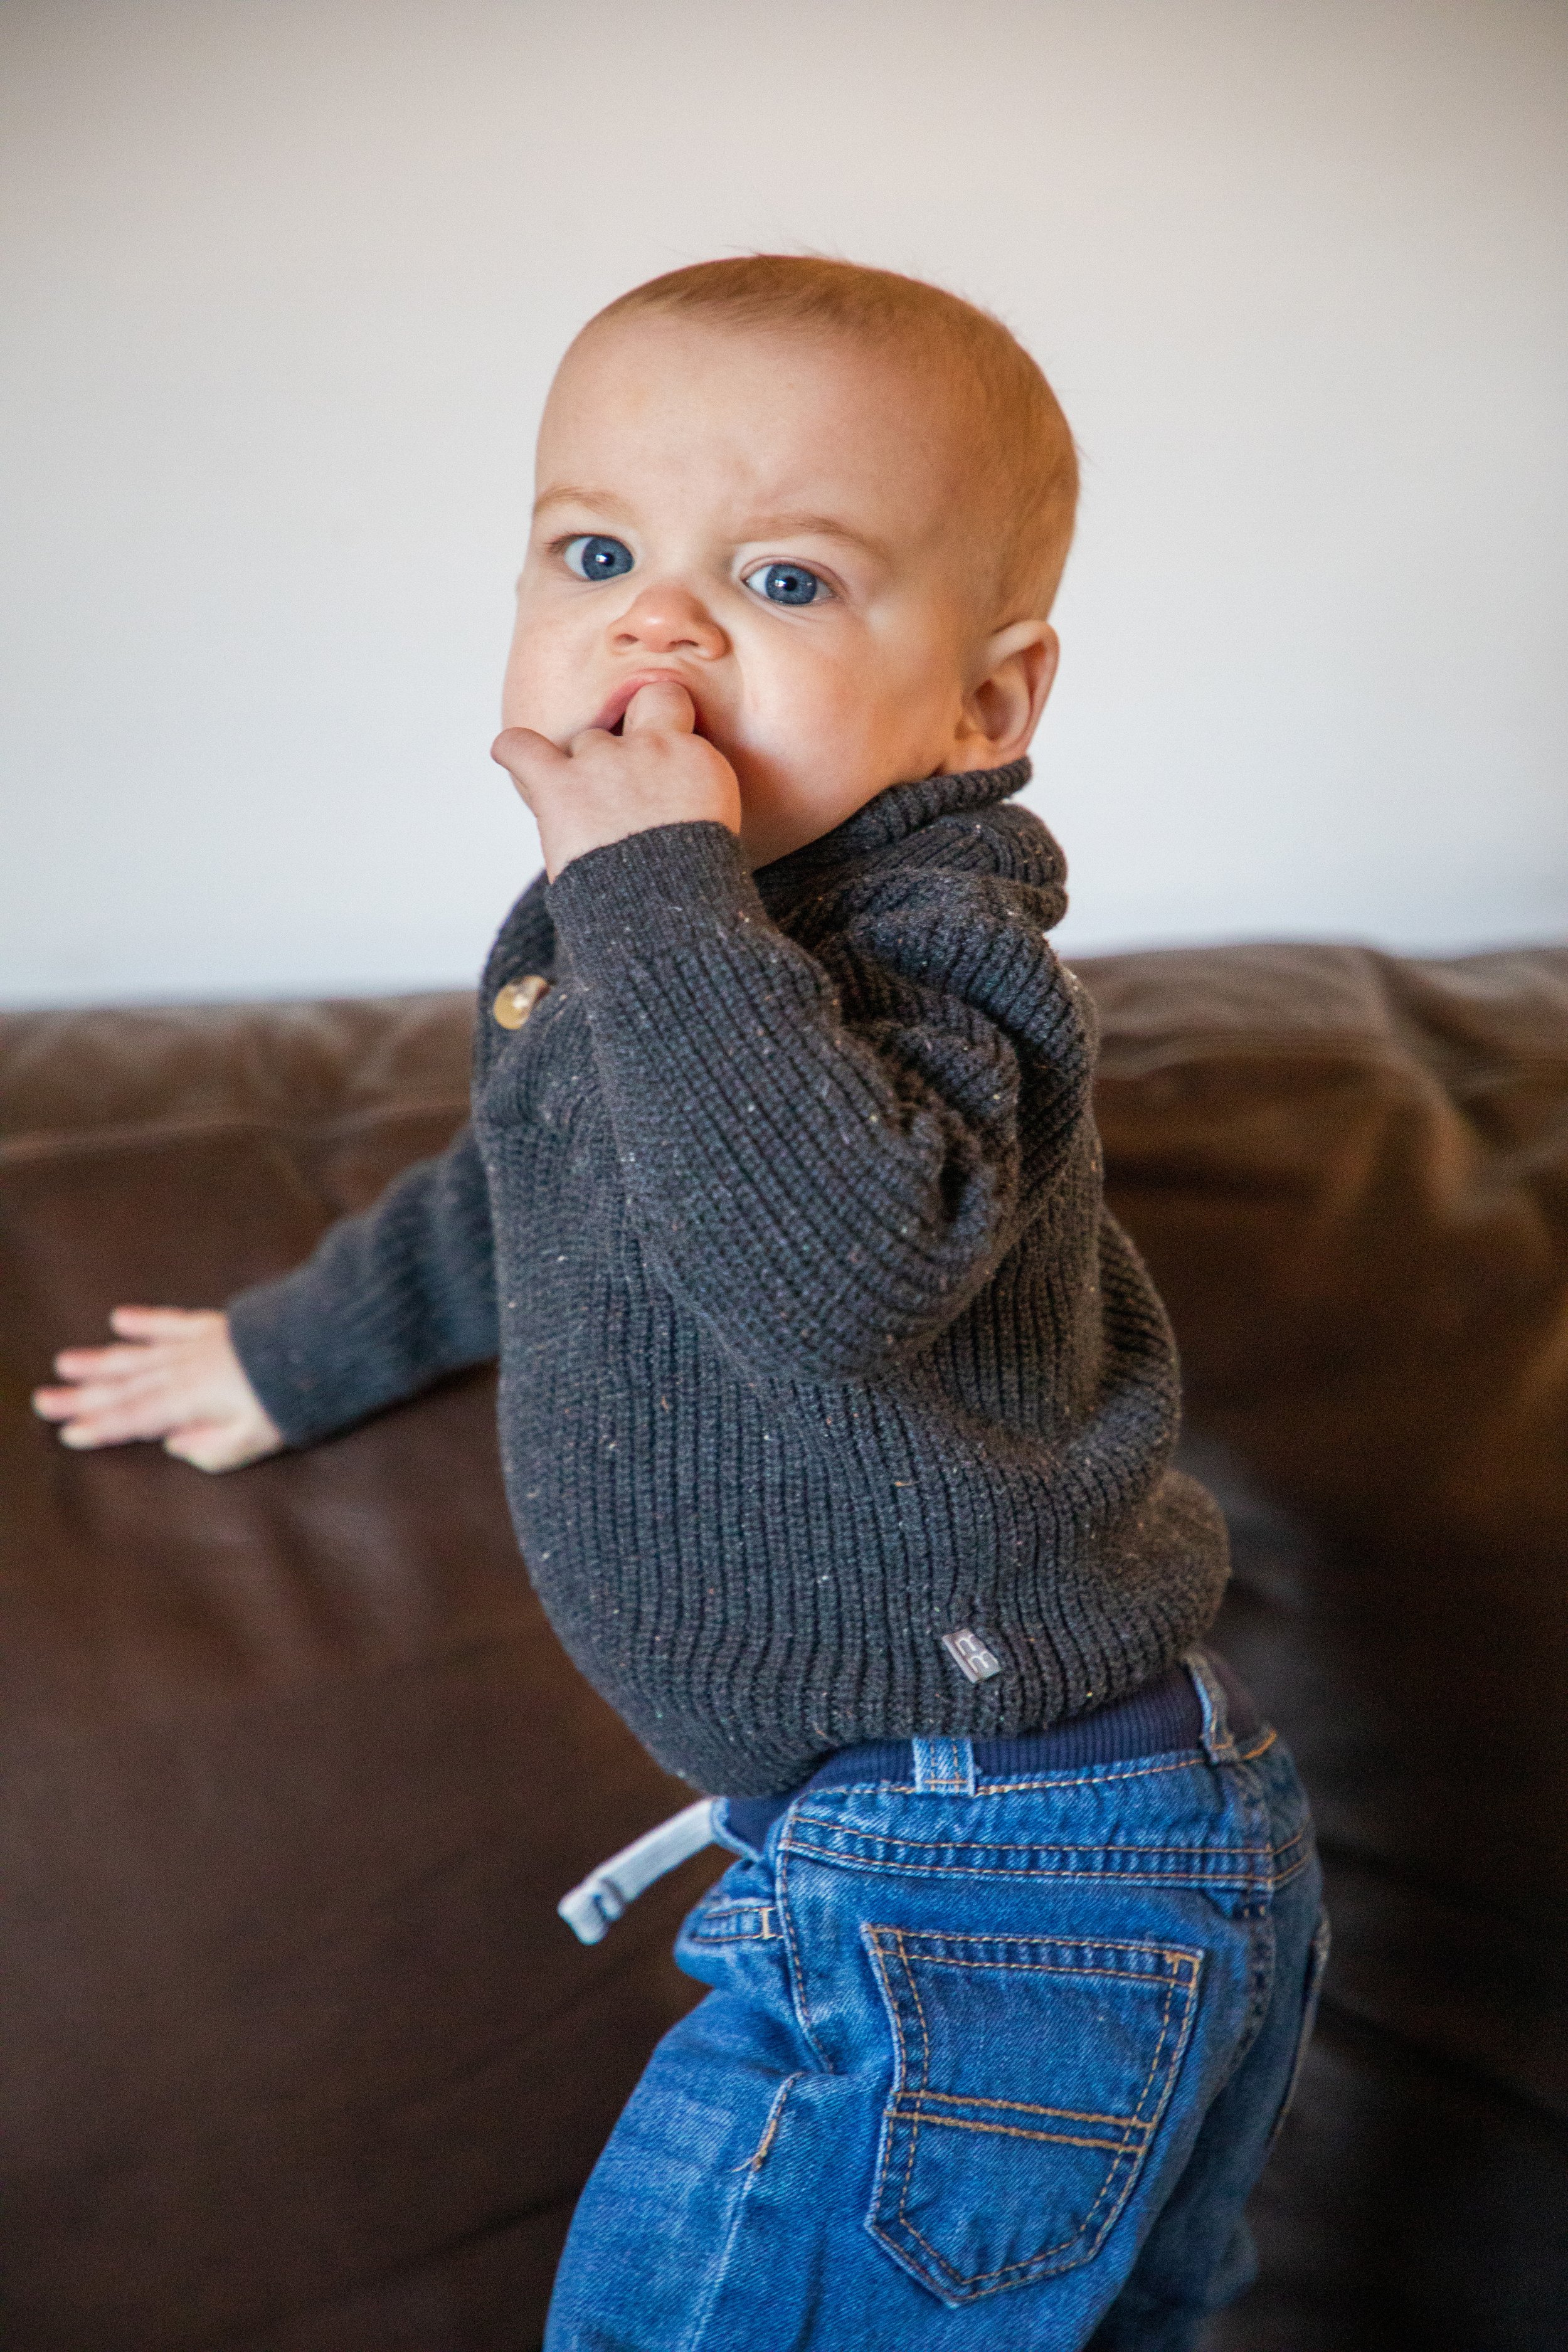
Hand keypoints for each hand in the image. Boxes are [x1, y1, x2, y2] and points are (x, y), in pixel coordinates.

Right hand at [31, 1306, 284, 1472]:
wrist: (327, 1340)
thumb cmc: (297, 1398)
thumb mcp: (258, 1439)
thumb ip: (214, 1450)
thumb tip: (176, 1444)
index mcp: (193, 1401)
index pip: (136, 1418)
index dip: (102, 1428)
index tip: (68, 1433)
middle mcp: (186, 1370)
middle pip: (126, 1386)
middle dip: (84, 1397)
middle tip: (44, 1401)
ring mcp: (199, 1344)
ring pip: (139, 1354)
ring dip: (100, 1361)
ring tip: (65, 1362)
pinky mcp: (217, 1325)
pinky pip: (173, 1323)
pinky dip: (145, 1321)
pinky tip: (120, 1319)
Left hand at [492, 679, 741, 879]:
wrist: (667, 913)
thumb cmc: (693, 886)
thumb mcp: (716, 829)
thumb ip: (688, 794)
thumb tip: (663, 799)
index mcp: (694, 757)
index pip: (667, 703)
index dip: (655, 722)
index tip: (651, 748)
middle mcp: (649, 747)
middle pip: (621, 727)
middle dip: (618, 754)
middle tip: (620, 800)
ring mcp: (601, 761)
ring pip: (581, 744)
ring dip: (580, 773)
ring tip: (584, 818)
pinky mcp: (559, 784)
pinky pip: (521, 747)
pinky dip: (513, 750)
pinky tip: (510, 755)